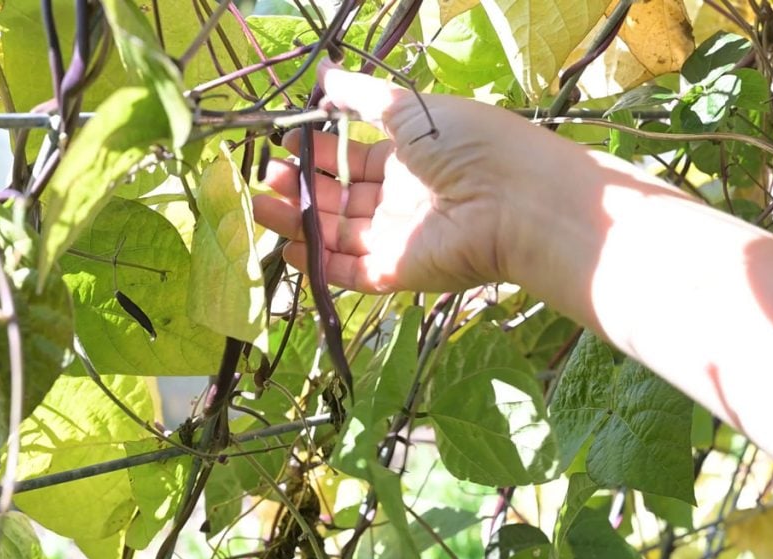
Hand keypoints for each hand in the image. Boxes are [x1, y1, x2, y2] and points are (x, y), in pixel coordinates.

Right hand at [253, 60, 554, 292]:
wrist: (514, 200)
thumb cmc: (466, 143)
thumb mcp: (409, 108)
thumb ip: (360, 95)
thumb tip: (323, 71)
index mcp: (410, 158)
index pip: (353, 158)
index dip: (318, 152)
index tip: (284, 141)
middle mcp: (401, 199)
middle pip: (341, 197)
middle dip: (302, 186)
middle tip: (267, 175)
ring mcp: (398, 238)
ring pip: (336, 234)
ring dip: (298, 222)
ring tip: (258, 206)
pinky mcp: (396, 272)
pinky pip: (349, 271)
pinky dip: (317, 264)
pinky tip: (286, 247)